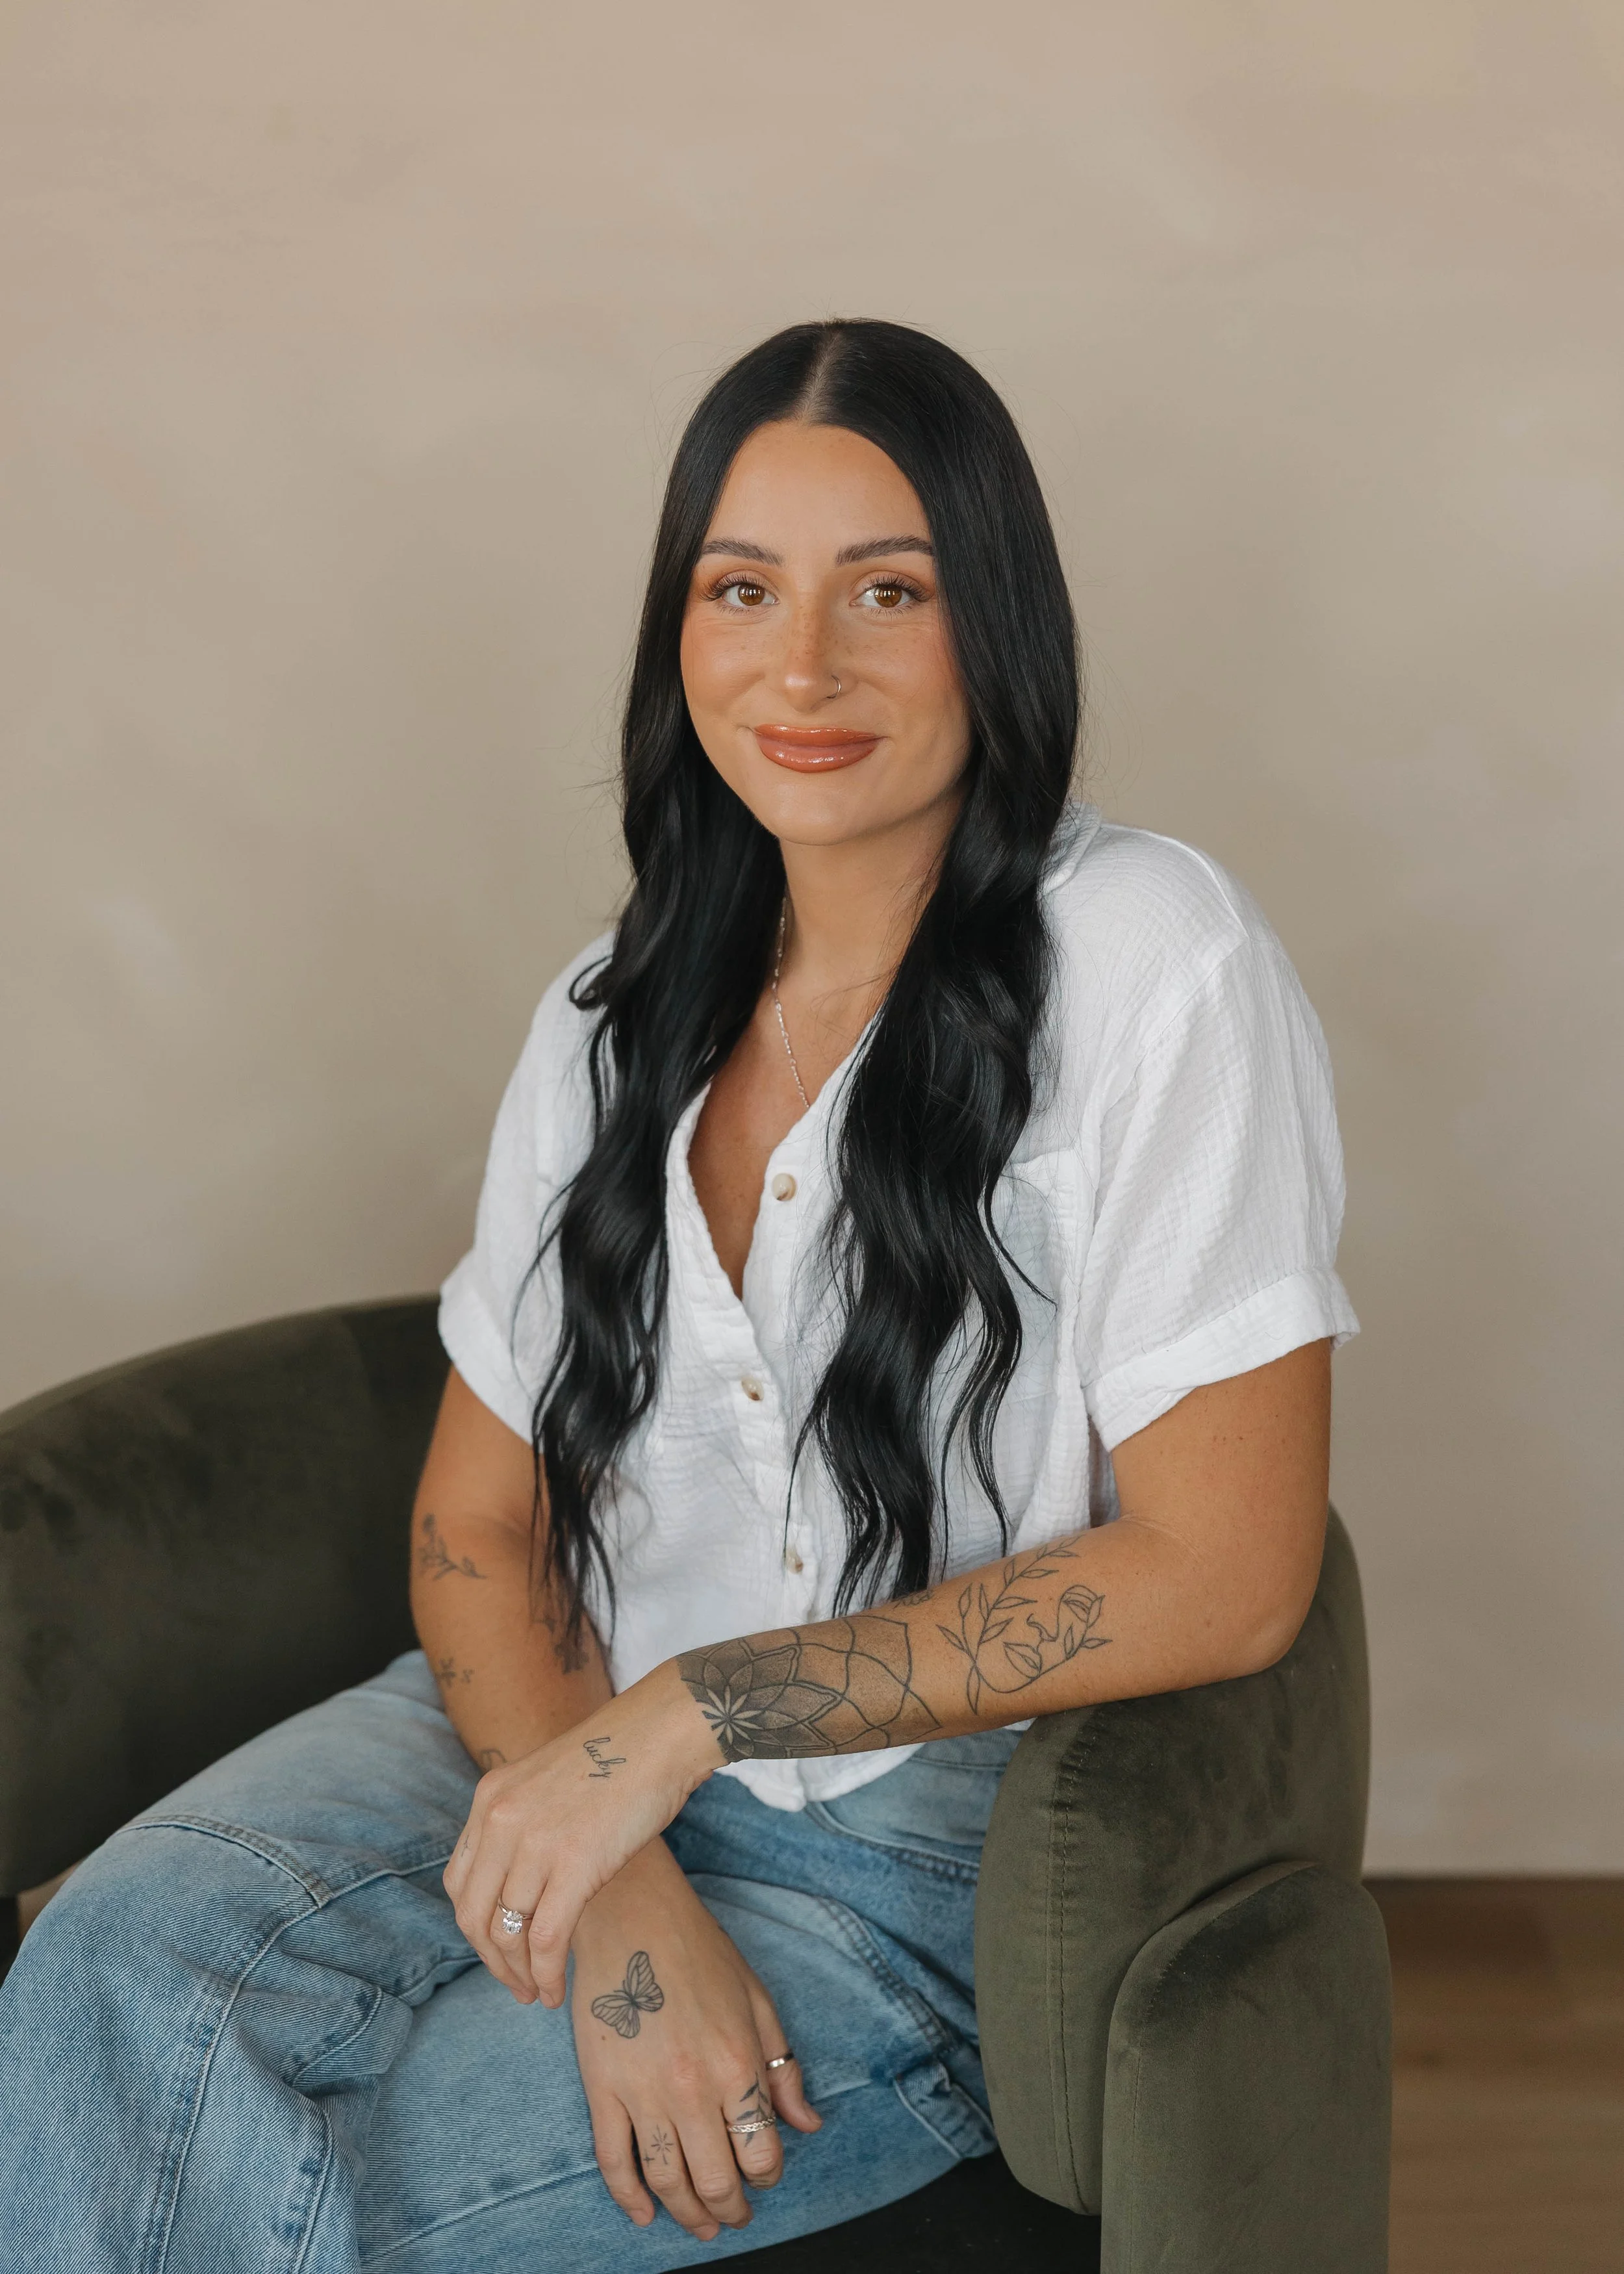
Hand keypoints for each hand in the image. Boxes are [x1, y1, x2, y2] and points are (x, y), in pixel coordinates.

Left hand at [442, 1663, 717, 2006]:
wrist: (661, 1732)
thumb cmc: (619, 1758)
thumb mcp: (547, 1785)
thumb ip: (524, 1827)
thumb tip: (523, 1888)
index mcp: (489, 1798)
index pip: (458, 1881)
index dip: (475, 1925)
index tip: (498, 1948)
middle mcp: (500, 1819)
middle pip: (474, 1913)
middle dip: (492, 1960)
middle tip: (515, 1985)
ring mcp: (534, 1842)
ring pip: (506, 1933)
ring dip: (519, 1975)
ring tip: (537, 1993)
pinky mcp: (573, 1865)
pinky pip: (545, 1939)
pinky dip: (546, 1975)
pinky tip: (556, 1991)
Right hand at [572, 1842, 820, 2241]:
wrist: (631, 1914)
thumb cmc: (699, 1951)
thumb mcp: (756, 2000)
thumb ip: (783, 2068)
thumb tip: (808, 2125)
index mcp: (737, 2063)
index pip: (761, 2153)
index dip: (767, 2176)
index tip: (764, 2178)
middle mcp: (692, 2087)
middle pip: (716, 2180)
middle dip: (730, 2209)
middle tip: (734, 2217)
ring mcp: (642, 2091)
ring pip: (667, 2180)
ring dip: (686, 2214)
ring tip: (700, 2224)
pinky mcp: (601, 2088)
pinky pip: (613, 2161)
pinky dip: (628, 2197)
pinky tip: (643, 2214)